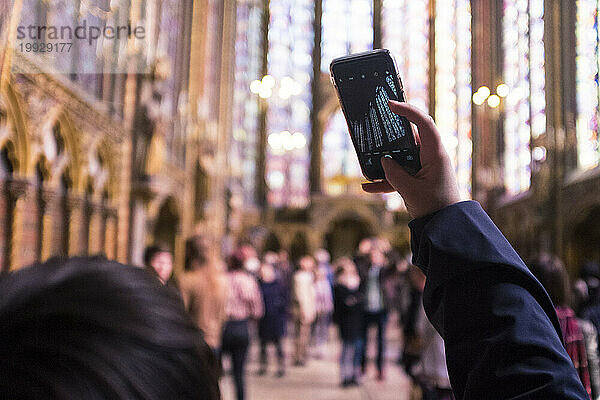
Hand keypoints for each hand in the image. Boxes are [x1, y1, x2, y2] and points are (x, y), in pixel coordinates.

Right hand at [362, 100, 460, 218]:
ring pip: (401, 157)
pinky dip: (385, 180)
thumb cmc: (434, 206)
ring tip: (366, 163)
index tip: (390, 104)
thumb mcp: (410, 190)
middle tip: (374, 127)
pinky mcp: (418, 180)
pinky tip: (368, 187)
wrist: (446, 226)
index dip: (408, 111)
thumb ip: (394, 173)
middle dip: (390, 135)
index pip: (423, 123)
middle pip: (408, 138)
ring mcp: (424, 168)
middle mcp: (430, 157)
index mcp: (435, 154)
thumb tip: (384, 160)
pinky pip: (400, 175)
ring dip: (384, 162)